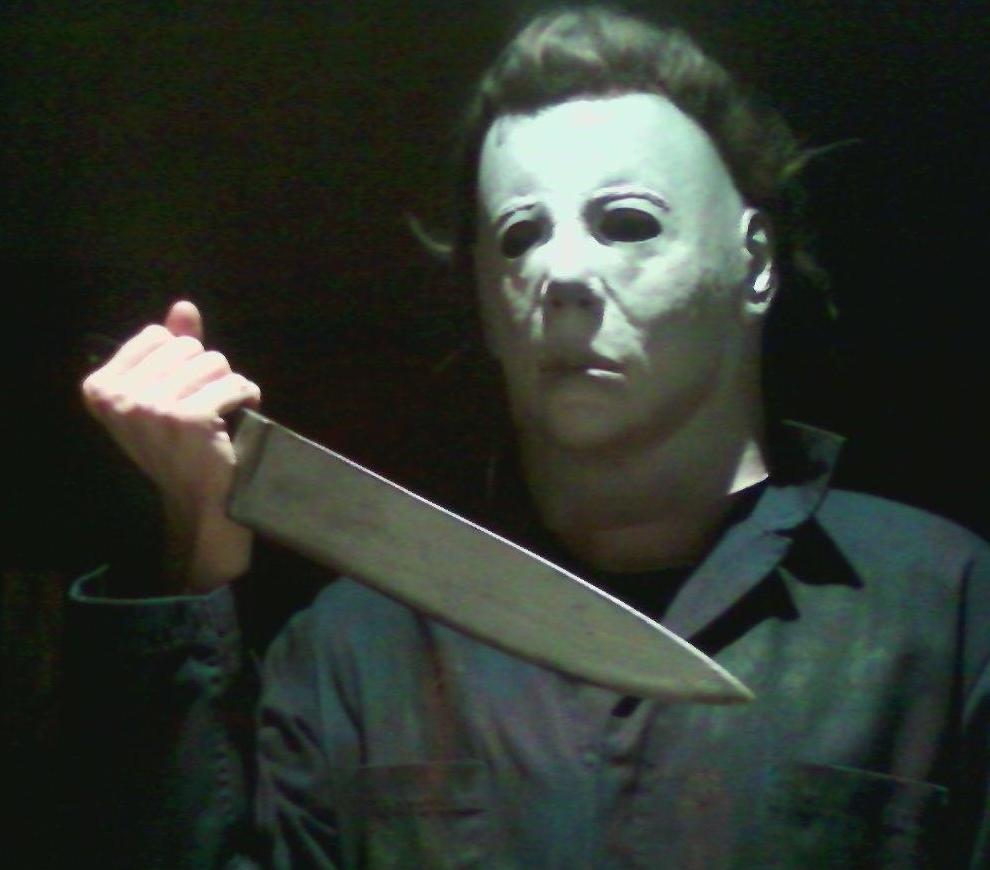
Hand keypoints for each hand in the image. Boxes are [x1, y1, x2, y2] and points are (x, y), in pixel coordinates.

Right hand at [81, 300, 260, 592]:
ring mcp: (152, 408)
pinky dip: (246, 396)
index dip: (181, 360)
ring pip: (215, 362)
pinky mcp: (189, 419)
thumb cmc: (182, 443)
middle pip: (188, 347)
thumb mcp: (166, 391)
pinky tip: (238, 417)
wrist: (199, 498)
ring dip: (228, 385)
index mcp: (100, 387)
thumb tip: (183, 306)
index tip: (180, 393)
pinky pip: (234, 383)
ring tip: (220, 413)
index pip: (158, 336)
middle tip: (204, 406)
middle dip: (207, 372)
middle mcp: (119, 397)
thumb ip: (173, 347)